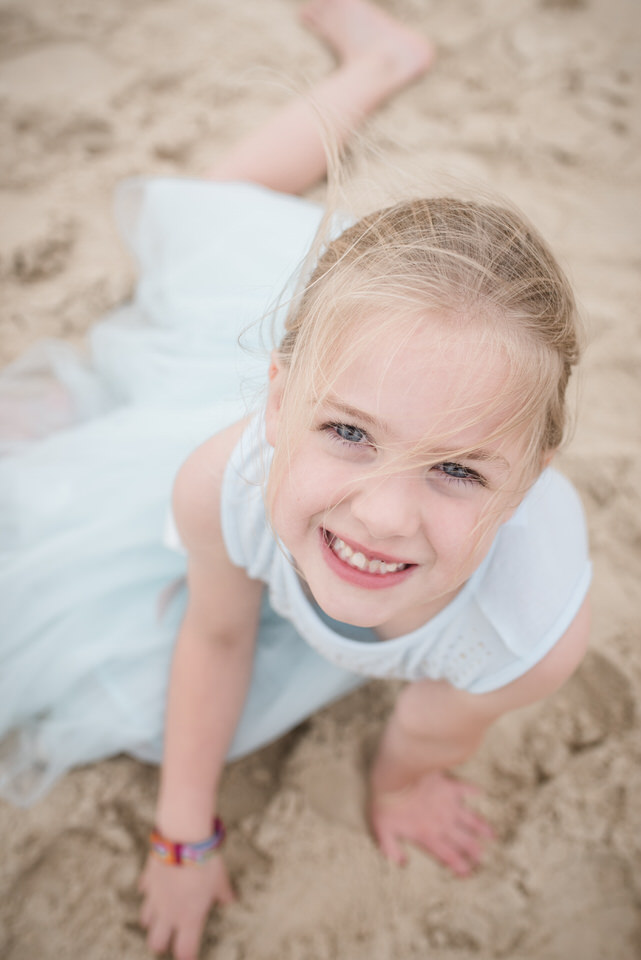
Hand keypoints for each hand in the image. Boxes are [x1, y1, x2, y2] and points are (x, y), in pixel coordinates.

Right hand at [139, 853, 234, 959]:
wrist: (183, 838)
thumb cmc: (206, 862)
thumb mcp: (220, 880)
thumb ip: (223, 894)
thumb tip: (229, 901)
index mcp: (189, 918)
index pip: (184, 950)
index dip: (188, 956)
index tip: (190, 957)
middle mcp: (169, 912)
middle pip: (156, 942)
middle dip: (162, 943)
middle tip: (171, 936)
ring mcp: (155, 897)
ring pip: (146, 920)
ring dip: (154, 919)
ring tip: (163, 912)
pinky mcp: (147, 879)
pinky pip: (145, 891)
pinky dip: (149, 892)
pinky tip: (157, 886)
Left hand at [369, 770, 493, 875]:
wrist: (397, 776)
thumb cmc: (387, 803)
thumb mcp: (383, 830)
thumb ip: (391, 849)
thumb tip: (401, 864)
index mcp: (427, 835)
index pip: (446, 855)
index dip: (458, 865)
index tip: (468, 873)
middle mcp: (442, 823)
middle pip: (463, 840)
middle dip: (474, 850)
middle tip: (483, 857)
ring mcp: (448, 805)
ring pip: (469, 820)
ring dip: (481, 828)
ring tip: (492, 835)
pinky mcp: (448, 787)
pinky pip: (464, 789)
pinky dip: (473, 791)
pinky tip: (480, 792)